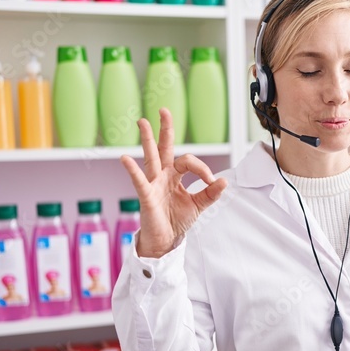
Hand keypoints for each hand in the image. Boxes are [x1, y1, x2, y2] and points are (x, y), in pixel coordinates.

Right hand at [120, 108, 227, 257]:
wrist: (165, 240)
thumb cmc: (177, 220)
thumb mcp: (199, 205)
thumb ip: (210, 193)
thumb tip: (224, 181)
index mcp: (175, 176)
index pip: (188, 162)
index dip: (202, 168)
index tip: (211, 182)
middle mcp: (162, 175)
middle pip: (164, 148)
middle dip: (165, 130)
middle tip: (164, 110)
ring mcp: (153, 184)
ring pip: (150, 157)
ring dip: (147, 140)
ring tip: (142, 122)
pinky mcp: (146, 196)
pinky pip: (139, 181)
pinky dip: (132, 170)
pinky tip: (125, 158)